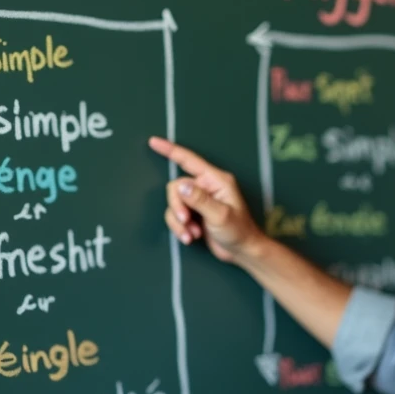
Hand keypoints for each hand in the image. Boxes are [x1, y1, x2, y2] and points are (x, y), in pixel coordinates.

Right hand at [148, 136, 263, 264]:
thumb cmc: (238, 231)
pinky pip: (176, 216)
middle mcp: (206, 187)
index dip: (170, 150)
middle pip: (176, 188)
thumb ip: (199, 199)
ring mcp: (199, 201)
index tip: (153, 142)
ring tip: (191, 234)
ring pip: (174, 204)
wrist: (241, 251)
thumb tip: (179, 186)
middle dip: (177, 206)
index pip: (189, 160)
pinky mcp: (194, 214)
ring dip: (179, 222)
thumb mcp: (220, 215)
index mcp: (215, 180)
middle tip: (186, 222)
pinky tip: (191, 237)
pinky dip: (180, 228)